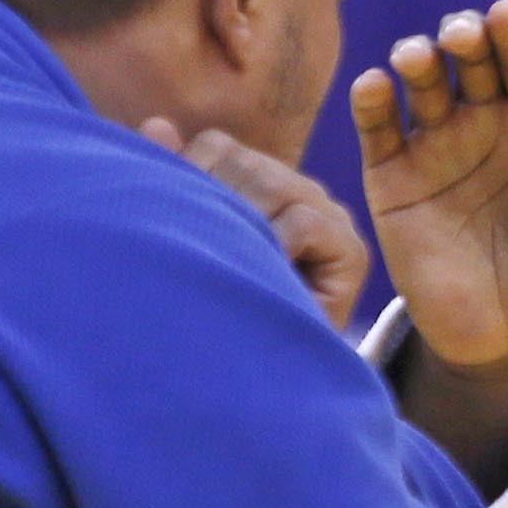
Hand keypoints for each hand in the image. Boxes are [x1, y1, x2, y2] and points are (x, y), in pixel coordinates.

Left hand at [142, 118, 370, 329]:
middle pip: (245, 162)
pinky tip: (261, 271)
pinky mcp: (351, 249)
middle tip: (196, 249)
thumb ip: (179, 182)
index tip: (170, 217)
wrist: (262, 383)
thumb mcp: (194, 240)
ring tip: (225, 265)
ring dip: (243, 224)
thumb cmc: (220, 312)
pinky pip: (306, 220)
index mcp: (259, 181)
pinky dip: (277, 243)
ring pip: (273, 183)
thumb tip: (155, 124)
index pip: (219, 147)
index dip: (190, 173)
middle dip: (214, 201)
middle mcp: (298, 190)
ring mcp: (330, 216)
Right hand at [351, 0, 507, 368]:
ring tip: (417, 59)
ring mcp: (436, 147)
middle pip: (472, 62)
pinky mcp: (392, 180)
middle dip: (464, 37)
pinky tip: (375, 87)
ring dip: (416, 60)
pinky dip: (371, 103)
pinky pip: (378, 130)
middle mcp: (485, 123)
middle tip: (462, 35)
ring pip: (422, 84)